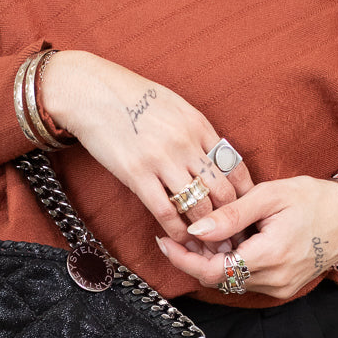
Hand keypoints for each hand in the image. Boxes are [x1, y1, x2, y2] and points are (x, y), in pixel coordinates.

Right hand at [40, 49, 253, 240]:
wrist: (92, 91)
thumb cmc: (132, 97)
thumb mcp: (175, 106)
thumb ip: (197, 131)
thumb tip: (214, 155)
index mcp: (199, 125)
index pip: (234, 168)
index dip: (244, 196)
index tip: (243, 212)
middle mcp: (186, 144)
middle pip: (222, 192)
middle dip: (231, 220)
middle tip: (232, 237)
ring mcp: (162, 160)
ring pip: (198, 206)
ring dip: (206, 230)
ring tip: (209, 245)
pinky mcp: (137, 174)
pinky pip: (165, 211)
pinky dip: (177, 230)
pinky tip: (179, 238)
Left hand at [154, 175, 337, 297]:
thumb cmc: (314, 198)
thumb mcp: (270, 195)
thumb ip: (231, 215)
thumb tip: (195, 230)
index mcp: (271, 255)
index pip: (212, 271)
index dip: (183, 259)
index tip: (165, 240)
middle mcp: (275, 279)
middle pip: (218, 279)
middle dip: (194, 258)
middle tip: (181, 232)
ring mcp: (281, 287)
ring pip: (230, 281)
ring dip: (213, 261)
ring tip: (205, 233)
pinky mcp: (284, 288)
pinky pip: (247, 281)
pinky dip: (232, 264)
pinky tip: (229, 243)